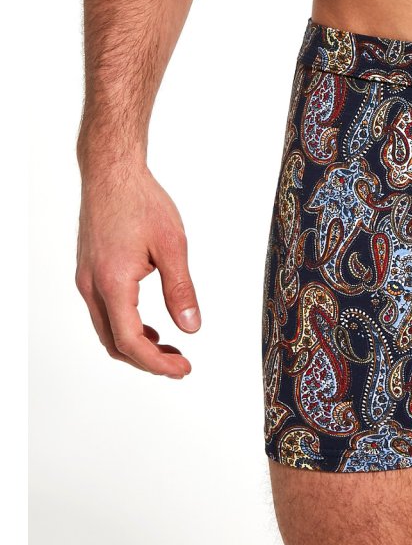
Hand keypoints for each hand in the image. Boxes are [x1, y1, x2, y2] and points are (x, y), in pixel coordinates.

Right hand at [75, 163, 199, 377]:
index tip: (182, 370)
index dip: (157, 363)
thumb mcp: (173, 245)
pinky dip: (126, 327)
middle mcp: (92, 286)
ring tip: (169, 350)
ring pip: (106, 330)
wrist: (112, 174)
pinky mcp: (89, 272)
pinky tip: (151, 327)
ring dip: (136, 346)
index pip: (131, 341)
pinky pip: (104, 312)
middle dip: (147, 361)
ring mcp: (86, 280)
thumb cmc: (141, 202)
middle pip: (114, 343)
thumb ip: (181, 289)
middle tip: (180, 366)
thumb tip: (191, 327)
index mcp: (113, 283)